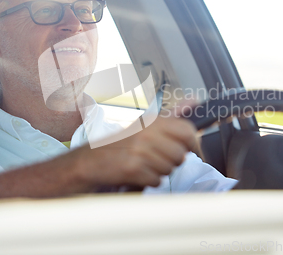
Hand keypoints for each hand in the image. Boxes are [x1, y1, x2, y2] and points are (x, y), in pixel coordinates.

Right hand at [76, 115, 197, 188]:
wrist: (87, 162)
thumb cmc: (118, 145)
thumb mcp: (145, 124)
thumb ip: (173, 114)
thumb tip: (195, 99)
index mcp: (152, 121)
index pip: (187, 131)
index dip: (191, 144)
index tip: (186, 149)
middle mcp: (146, 133)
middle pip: (181, 154)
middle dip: (172, 162)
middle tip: (156, 159)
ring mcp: (139, 151)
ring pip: (169, 169)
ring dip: (159, 172)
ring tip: (144, 165)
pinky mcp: (132, 168)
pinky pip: (156, 181)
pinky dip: (148, 181)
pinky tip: (137, 174)